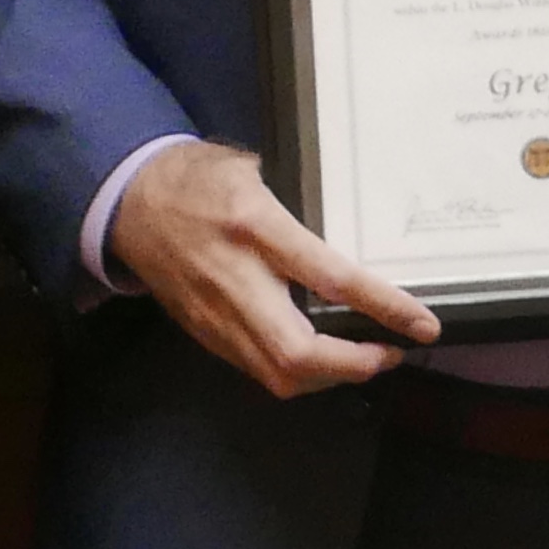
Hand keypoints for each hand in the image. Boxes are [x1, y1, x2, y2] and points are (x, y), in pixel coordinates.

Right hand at [109, 140, 439, 396]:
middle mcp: (236, 281)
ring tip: (364, 358)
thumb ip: (293, 209)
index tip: (422, 326)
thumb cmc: (196, 177)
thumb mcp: (249, 171)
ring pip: (277, 375)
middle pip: (298, 353)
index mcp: (254, 229)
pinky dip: (298, 373)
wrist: (126, 202)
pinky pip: (257, 370)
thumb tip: (341, 245)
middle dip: (353, 366)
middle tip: (390, 353)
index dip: (382, 307)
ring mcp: (215, 316)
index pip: (329, 278)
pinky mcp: (205, 335)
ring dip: (328, 377)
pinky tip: (320, 358)